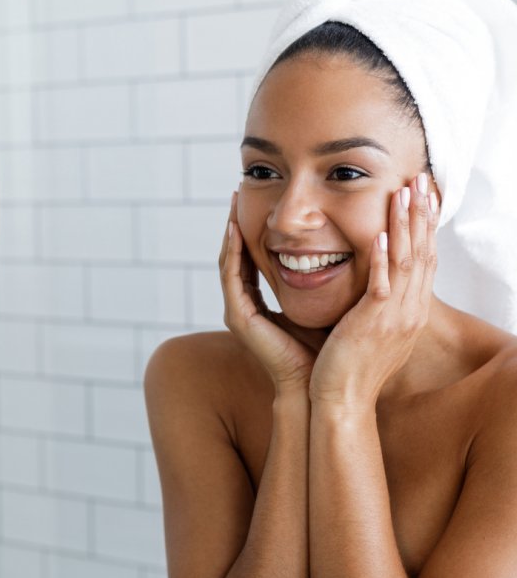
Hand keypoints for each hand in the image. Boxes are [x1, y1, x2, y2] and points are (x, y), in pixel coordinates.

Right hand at [221, 190, 320, 392]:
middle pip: (236, 256)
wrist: (322, 386)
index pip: (252, 259)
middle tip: (239, 191)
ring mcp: (238, 312)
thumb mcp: (326, 304)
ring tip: (234, 202)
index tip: (260, 202)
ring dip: (230, 231)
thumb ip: (326, 281)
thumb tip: (348, 250)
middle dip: (236, 224)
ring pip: (229, 261)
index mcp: (261, 305)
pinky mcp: (239, 318)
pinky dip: (233, 251)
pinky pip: (231, 277)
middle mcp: (245, 307)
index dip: (253, 231)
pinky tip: (236, 229)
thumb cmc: (329, 351)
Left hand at [310, 175, 438, 407]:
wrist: (341, 402)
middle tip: (422, 180)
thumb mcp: (370, 330)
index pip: (424, 259)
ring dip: (406, 224)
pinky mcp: (373, 324)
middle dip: (422, 214)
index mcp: (408, 311)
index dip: (425, 225)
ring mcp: (394, 317)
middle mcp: (409, 311)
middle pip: (423, 252)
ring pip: (406, 262)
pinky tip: (380, 234)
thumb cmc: (348, 368)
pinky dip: (382, 258)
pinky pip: (382, 285)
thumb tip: (373, 285)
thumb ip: (375, 305)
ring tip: (405, 192)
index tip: (424, 195)